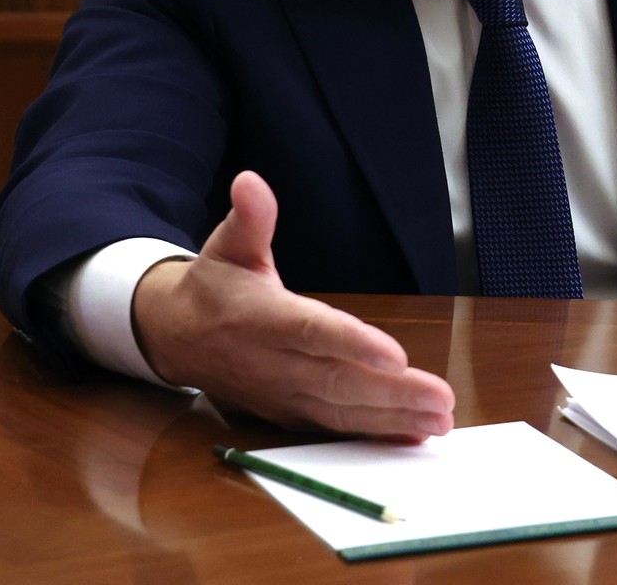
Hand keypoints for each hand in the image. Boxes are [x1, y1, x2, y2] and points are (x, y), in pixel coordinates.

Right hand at [132, 170, 455, 440]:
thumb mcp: (227, 244)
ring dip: (394, 420)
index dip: (353, 345)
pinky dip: (375, 434)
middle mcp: (274, 364)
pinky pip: (335, 429)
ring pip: (342, 412)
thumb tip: (250, 182)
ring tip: (441, 420)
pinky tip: (414, 435)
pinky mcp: (290, 414)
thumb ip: (249, 218)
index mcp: (262, 318)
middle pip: (338, 381)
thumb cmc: (214, 287)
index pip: (312, 333)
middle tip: (442, 399)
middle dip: (393, 393)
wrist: (174, 337)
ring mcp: (282, 395)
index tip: (396, 356)